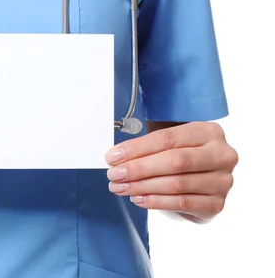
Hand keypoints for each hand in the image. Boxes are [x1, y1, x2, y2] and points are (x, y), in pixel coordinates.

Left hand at [105, 122, 237, 222]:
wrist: (204, 182)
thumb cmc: (183, 156)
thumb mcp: (170, 142)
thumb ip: (146, 145)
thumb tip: (116, 156)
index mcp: (209, 132)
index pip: (167, 139)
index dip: (137, 148)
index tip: (113, 156)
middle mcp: (222, 154)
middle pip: (175, 161)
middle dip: (138, 168)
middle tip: (114, 175)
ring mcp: (223, 181)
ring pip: (177, 184)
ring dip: (142, 187)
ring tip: (121, 188)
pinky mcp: (217, 204)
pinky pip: (182, 203)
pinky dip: (156, 201)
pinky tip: (138, 198)